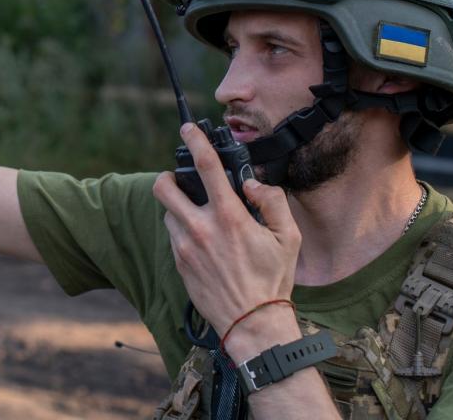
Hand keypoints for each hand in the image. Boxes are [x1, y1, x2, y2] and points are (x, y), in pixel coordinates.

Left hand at [152, 123, 300, 348]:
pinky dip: (182, 229)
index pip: (205, 166)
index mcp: (229, 217)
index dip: (194, 141)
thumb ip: (271, 202)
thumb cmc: (272, 280)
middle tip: (180, 179)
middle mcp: (201, 228)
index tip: (187, 129)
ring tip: (199, 215)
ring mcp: (185, 246)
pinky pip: (172, 234)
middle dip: (168, 176)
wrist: (251, 323)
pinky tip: (201, 239)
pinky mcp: (178, 263)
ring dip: (178, 207)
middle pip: (164, 186)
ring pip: (167, 211)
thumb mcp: (288, 237)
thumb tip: (252, 183)